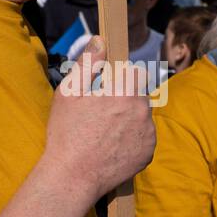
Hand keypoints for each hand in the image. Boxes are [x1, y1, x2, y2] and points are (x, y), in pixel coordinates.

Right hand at [44, 36, 155, 200]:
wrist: (72, 176)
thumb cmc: (67, 133)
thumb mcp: (69, 91)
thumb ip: (88, 63)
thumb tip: (100, 41)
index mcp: (126, 91)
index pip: (135, 73)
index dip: (120, 80)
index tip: (107, 90)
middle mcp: (143, 111)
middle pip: (139, 96)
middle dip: (125, 101)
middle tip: (101, 115)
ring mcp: (149, 135)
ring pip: (143, 118)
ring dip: (130, 120)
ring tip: (105, 133)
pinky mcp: (148, 154)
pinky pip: (144, 139)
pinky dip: (133, 140)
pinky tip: (112, 147)